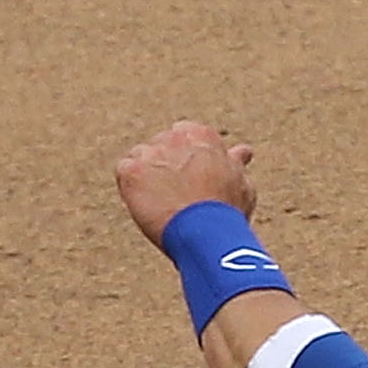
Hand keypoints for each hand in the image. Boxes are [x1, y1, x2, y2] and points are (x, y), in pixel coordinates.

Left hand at [115, 119, 255, 244]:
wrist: (205, 232)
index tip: (191, 178)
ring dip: (147, 176)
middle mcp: (174, 136)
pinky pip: (124, 172)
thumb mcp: (241, 183)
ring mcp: (150, 152)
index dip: (186, 159)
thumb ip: (236, 163)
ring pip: (140, 158)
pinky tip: (148, 205)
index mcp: (201, 135)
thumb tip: (243, 151)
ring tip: (162, 203)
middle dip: (165, 165)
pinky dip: (131, 188)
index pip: (184, 135)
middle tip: (176, 194)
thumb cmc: (227, 211)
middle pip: (160, 146)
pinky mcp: (130, 170)